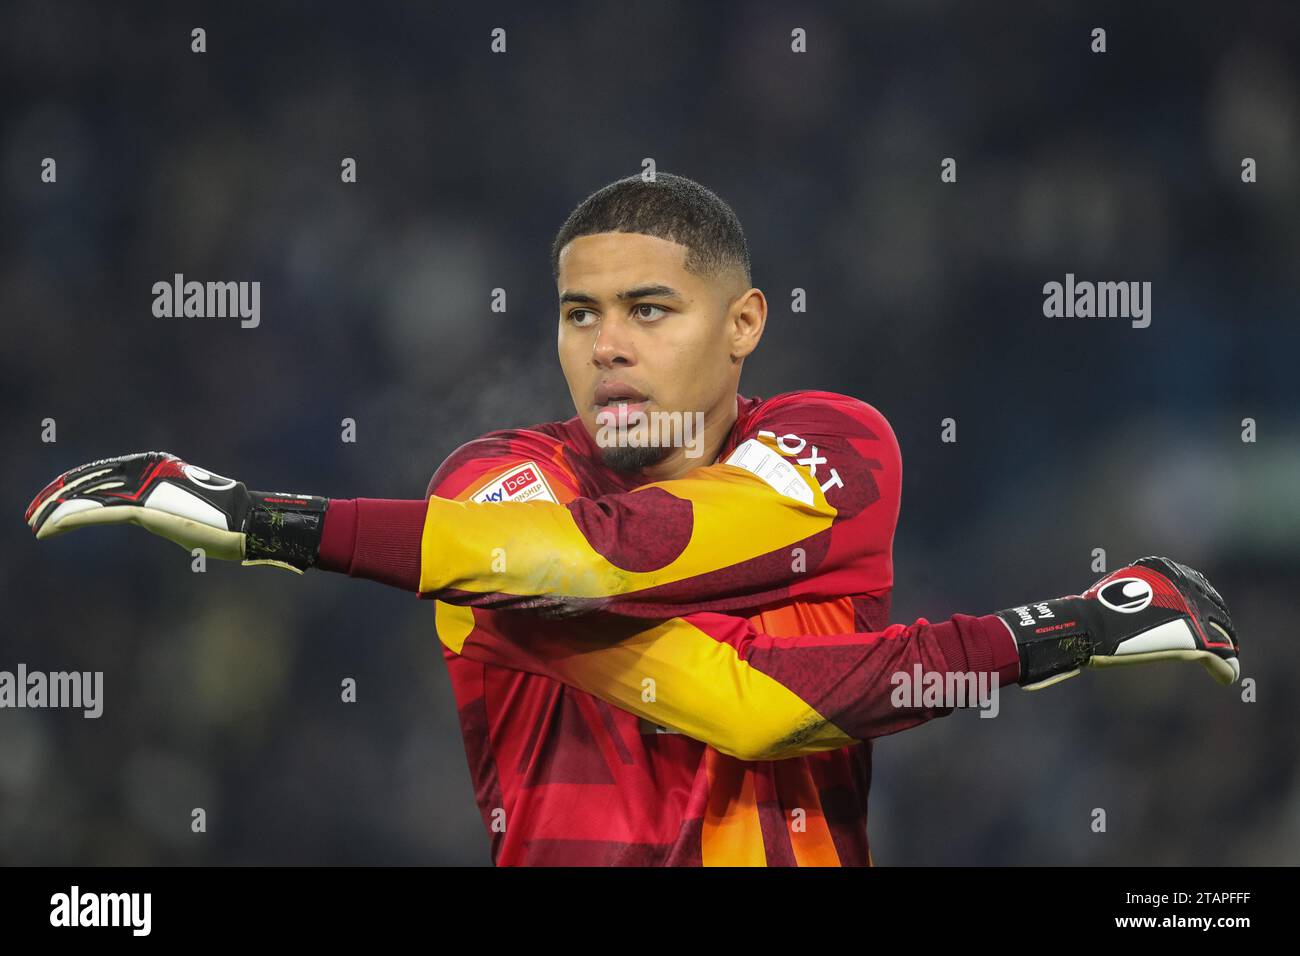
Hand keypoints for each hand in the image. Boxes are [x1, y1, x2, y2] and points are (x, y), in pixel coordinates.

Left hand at [26, 451, 326, 571]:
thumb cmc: (228, 522)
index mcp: (156, 464)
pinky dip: (66, 521)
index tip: (53, 499)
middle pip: (89, 480)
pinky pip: (95, 514)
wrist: (248, 525)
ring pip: (86, 496)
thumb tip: (159, 514)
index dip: (74, 484)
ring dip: (54, 510)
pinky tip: (46, 529)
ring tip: (34, 522)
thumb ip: (166, 503)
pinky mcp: (143, 509)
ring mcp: (144, 488)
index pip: (104, 471)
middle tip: (33, 510)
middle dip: (56, 495)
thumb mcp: (189, 507)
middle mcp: (146, 469)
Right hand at [995, 556, 1239, 689]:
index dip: (1203, 601)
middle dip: (1219, 622)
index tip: (1204, 616)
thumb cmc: (1090, 614)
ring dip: (1225, 644)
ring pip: (1222, 630)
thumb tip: (1128, 604)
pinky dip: (1225, 667)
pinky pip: (1220, 654)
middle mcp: (1183, 584)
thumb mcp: (1115, 591)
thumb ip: (1134, 593)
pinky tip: (1226, 676)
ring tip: (1226, 658)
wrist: (1088, 628)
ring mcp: (1192, 611)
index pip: (1195, 582)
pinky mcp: (1195, 638)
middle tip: (1221, 638)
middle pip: (1214, 605)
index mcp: (1164, 568)